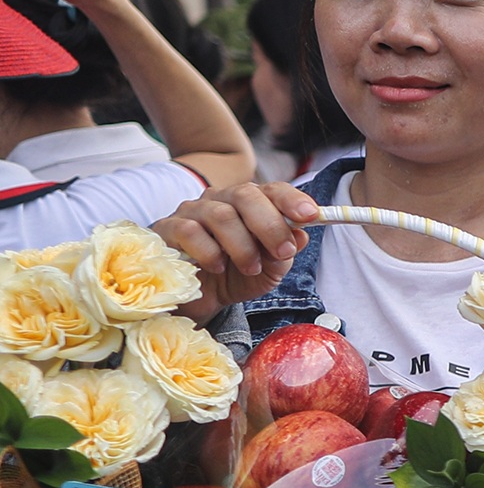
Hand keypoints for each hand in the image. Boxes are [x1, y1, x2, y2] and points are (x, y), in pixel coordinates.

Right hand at [158, 181, 319, 314]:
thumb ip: (284, 252)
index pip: (272, 189)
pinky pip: (190, 231)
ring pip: (221, 215)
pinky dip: (210, 253)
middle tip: (283, 252)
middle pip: (246, 195)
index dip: (292, 199)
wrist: (201, 297)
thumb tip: (301, 234)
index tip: (310, 215)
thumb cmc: (238, 276)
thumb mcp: (270, 269)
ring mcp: (192, 211)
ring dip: (243, 246)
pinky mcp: (168, 228)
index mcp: (249, 204)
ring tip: (250, 268)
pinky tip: (217, 268)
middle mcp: (220, 200)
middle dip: (270, 225)